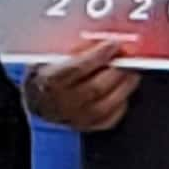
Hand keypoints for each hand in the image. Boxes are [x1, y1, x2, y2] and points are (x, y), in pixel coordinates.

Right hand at [25, 40, 140, 132]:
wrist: (38, 100)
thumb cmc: (46, 74)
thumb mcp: (51, 56)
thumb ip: (74, 49)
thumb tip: (99, 42)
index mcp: (49, 81)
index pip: (78, 68)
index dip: (98, 55)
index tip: (112, 44)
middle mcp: (62, 102)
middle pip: (96, 87)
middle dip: (116, 70)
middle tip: (126, 57)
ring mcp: (76, 117)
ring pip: (107, 104)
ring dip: (124, 85)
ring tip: (131, 72)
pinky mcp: (87, 126)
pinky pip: (111, 118)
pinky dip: (121, 103)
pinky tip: (122, 90)